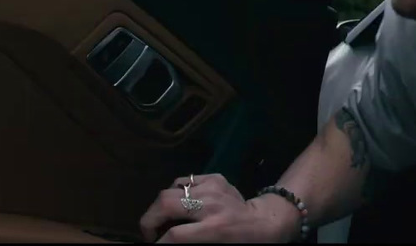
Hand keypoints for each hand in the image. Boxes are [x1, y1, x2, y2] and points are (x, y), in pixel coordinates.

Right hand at [138, 174, 299, 242]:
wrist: (266, 220)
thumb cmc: (241, 241)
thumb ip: (187, 242)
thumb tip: (165, 240)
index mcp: (214, 229)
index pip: (174, 235)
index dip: (157, 242)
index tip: (153, 244)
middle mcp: (211, 204)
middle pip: (165, 203)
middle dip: (149, 219)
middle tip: (151, 232)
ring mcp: (213, 187)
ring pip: (171, 189)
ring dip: (162, 205)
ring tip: (166, 218)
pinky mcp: (215, 177)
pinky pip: (185, 181)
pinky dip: (178, 193)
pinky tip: (183, 204)